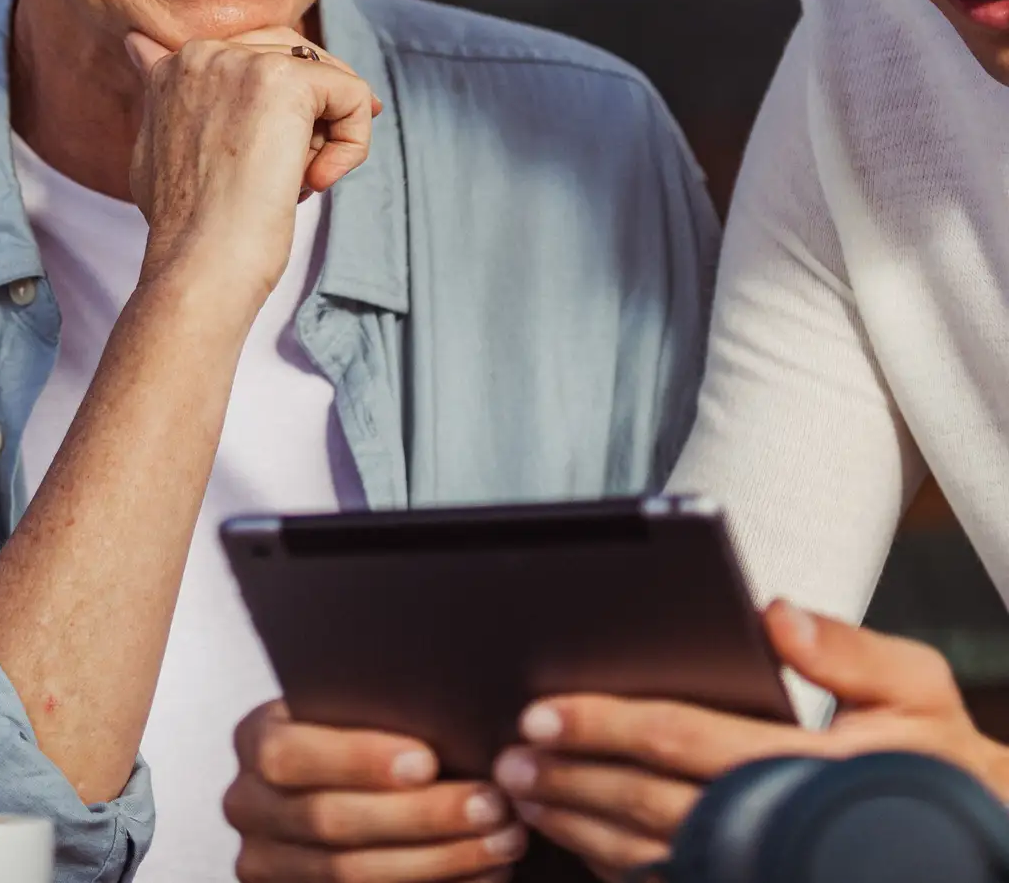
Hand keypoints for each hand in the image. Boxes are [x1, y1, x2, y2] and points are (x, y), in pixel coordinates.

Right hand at [125, 28, 379, 305]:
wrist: (199, 264)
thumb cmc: (185, 226)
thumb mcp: (155, 147)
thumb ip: (162, 97)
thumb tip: (137, 44)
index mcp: (175, 65)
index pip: (257, 59)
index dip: (281, 109)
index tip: (284, 152)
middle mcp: (205, 52)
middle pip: (297, 58)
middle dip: (309, 118)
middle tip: (296, 173)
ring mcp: (243, 63)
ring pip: (327, 78)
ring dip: (326, 137)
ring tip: (297, 181)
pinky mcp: (286, 82)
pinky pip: (353, 95)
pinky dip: (353, 144)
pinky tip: (317, 182)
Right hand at [226, 700, 527, 880]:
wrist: (331, 790)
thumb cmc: (349, 735)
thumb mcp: (341, 712)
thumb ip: (369, 710)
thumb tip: (448, 707)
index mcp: (256, 742)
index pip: (292, 754)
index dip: (358, 759)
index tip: (428, 761)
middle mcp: (249, 805)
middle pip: (330, 821)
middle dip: (421, 816)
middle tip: (491, 805)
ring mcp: (265, 864)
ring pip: (350, 874)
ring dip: (439, 860)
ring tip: (500, 841)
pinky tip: (480, 873)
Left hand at [492, 600, 1008, 880]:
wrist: (979, 852)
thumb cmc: (935, 760)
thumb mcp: (916, 689)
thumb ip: (847, 650)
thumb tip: (772, 612)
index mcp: (799, 766)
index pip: (681, 740)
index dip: (605, 723)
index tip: (543, 709)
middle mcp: (770, 827)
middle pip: (644, 800)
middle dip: (568, 776)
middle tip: (508, 754)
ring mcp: (756, 871)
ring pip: (645, 853)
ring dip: (577, 824)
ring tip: (522, 791)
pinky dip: (613, 864)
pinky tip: (576, 838)